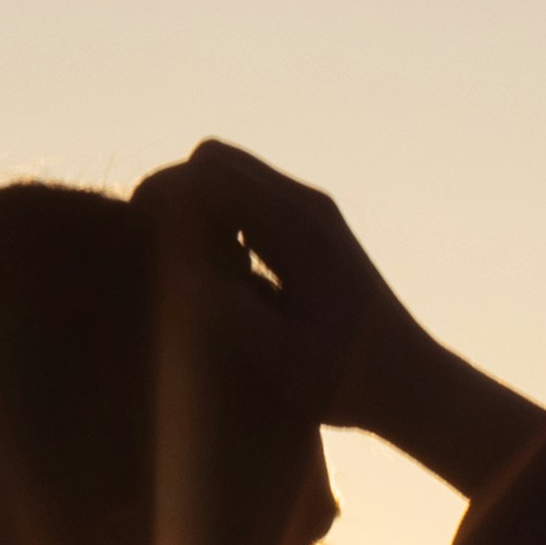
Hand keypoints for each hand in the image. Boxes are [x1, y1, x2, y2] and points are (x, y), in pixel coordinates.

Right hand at [131, 141, 544, 488]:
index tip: (134, 242)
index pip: (207, 174)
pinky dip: (218, 219)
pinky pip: (248, 200)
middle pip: (213, 160)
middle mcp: (305, 204)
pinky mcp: (311, 229)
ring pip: (229, 175)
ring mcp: (311, 212)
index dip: (160, 196)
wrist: (411, 384)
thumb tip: (178, 271)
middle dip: (173, 195)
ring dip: (195, 207)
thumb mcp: (284, 359)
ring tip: (179, 265)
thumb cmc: (348, 381)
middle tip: (150, 253)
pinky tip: (217, 272)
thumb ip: (231, 312)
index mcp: (297, 225)